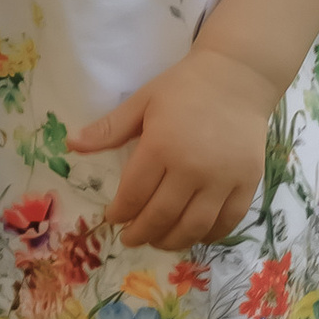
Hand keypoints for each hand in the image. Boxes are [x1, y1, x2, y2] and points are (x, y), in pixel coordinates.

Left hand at [69, 46, 279, 252]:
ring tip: (158, 242)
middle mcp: (192, 168)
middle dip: (140, 234)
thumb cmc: (185, 87)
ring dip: (172, 241)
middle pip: (161, 217)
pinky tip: (195, 234)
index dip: (120, 213)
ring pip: (194, 227)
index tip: (114, 218)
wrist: (239, 77)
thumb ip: (109, 129)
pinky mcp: (248, 183)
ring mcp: (223, 179)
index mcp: (161, 147)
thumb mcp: (142, 102)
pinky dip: (210, 235)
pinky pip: (228, 221)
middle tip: (130, 238)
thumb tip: (71, 145)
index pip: (134, 195)